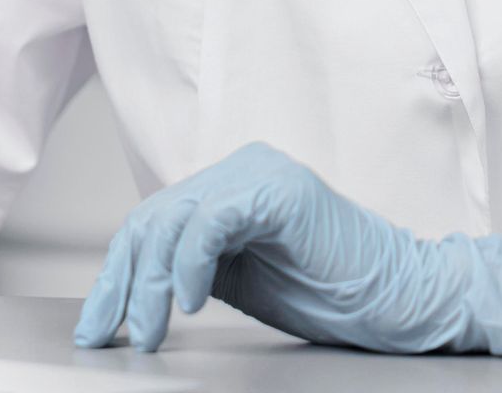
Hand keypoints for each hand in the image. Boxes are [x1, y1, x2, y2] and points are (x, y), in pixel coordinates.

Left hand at [71, 140, 501, 355]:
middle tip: (107, 332)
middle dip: (121, 281)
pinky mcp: (279, 193)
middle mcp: (241, 169)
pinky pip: (211, 222)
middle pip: (152, 218)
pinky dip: (188, 264)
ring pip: (173, 219)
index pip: (152, 222)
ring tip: (146, 330)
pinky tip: (185, 303)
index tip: (97, 323)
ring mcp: (260, 174)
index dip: (117, 274)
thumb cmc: (333, 292)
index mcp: (231, 186)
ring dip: (148, 283)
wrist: (404, 297)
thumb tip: (135, 290)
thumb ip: (196, 267)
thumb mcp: (244, 278)